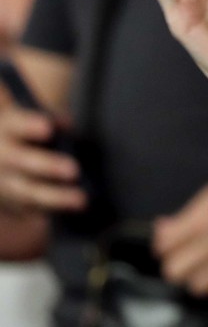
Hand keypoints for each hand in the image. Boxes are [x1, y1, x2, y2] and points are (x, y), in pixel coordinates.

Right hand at [0, 87, 83, 213]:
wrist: (5, 152)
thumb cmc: (30, 127)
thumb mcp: (36, 115)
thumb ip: (53, 117)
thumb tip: (67, 127)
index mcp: (6, 127)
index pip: (15, 125)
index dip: (29, 127)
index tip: (48, 128)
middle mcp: (0, 155)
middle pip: (19, 161)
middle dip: (48, 166)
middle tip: (74, 170)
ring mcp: (2, 181)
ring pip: (24, 192)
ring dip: (54, 197)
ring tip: (82, 200)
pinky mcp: (8, 200)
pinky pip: (26, 209)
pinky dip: (46, 211)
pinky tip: (69, 210)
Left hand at [154, 175, 207, 300]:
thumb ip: (187, 216)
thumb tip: (162, 228)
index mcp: (202, 223)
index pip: (164, 245)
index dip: (164, 241)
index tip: (172, 236)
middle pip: (174, 271)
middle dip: (176, 260)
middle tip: (187, 251)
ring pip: (197, 286)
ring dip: (198, 275)